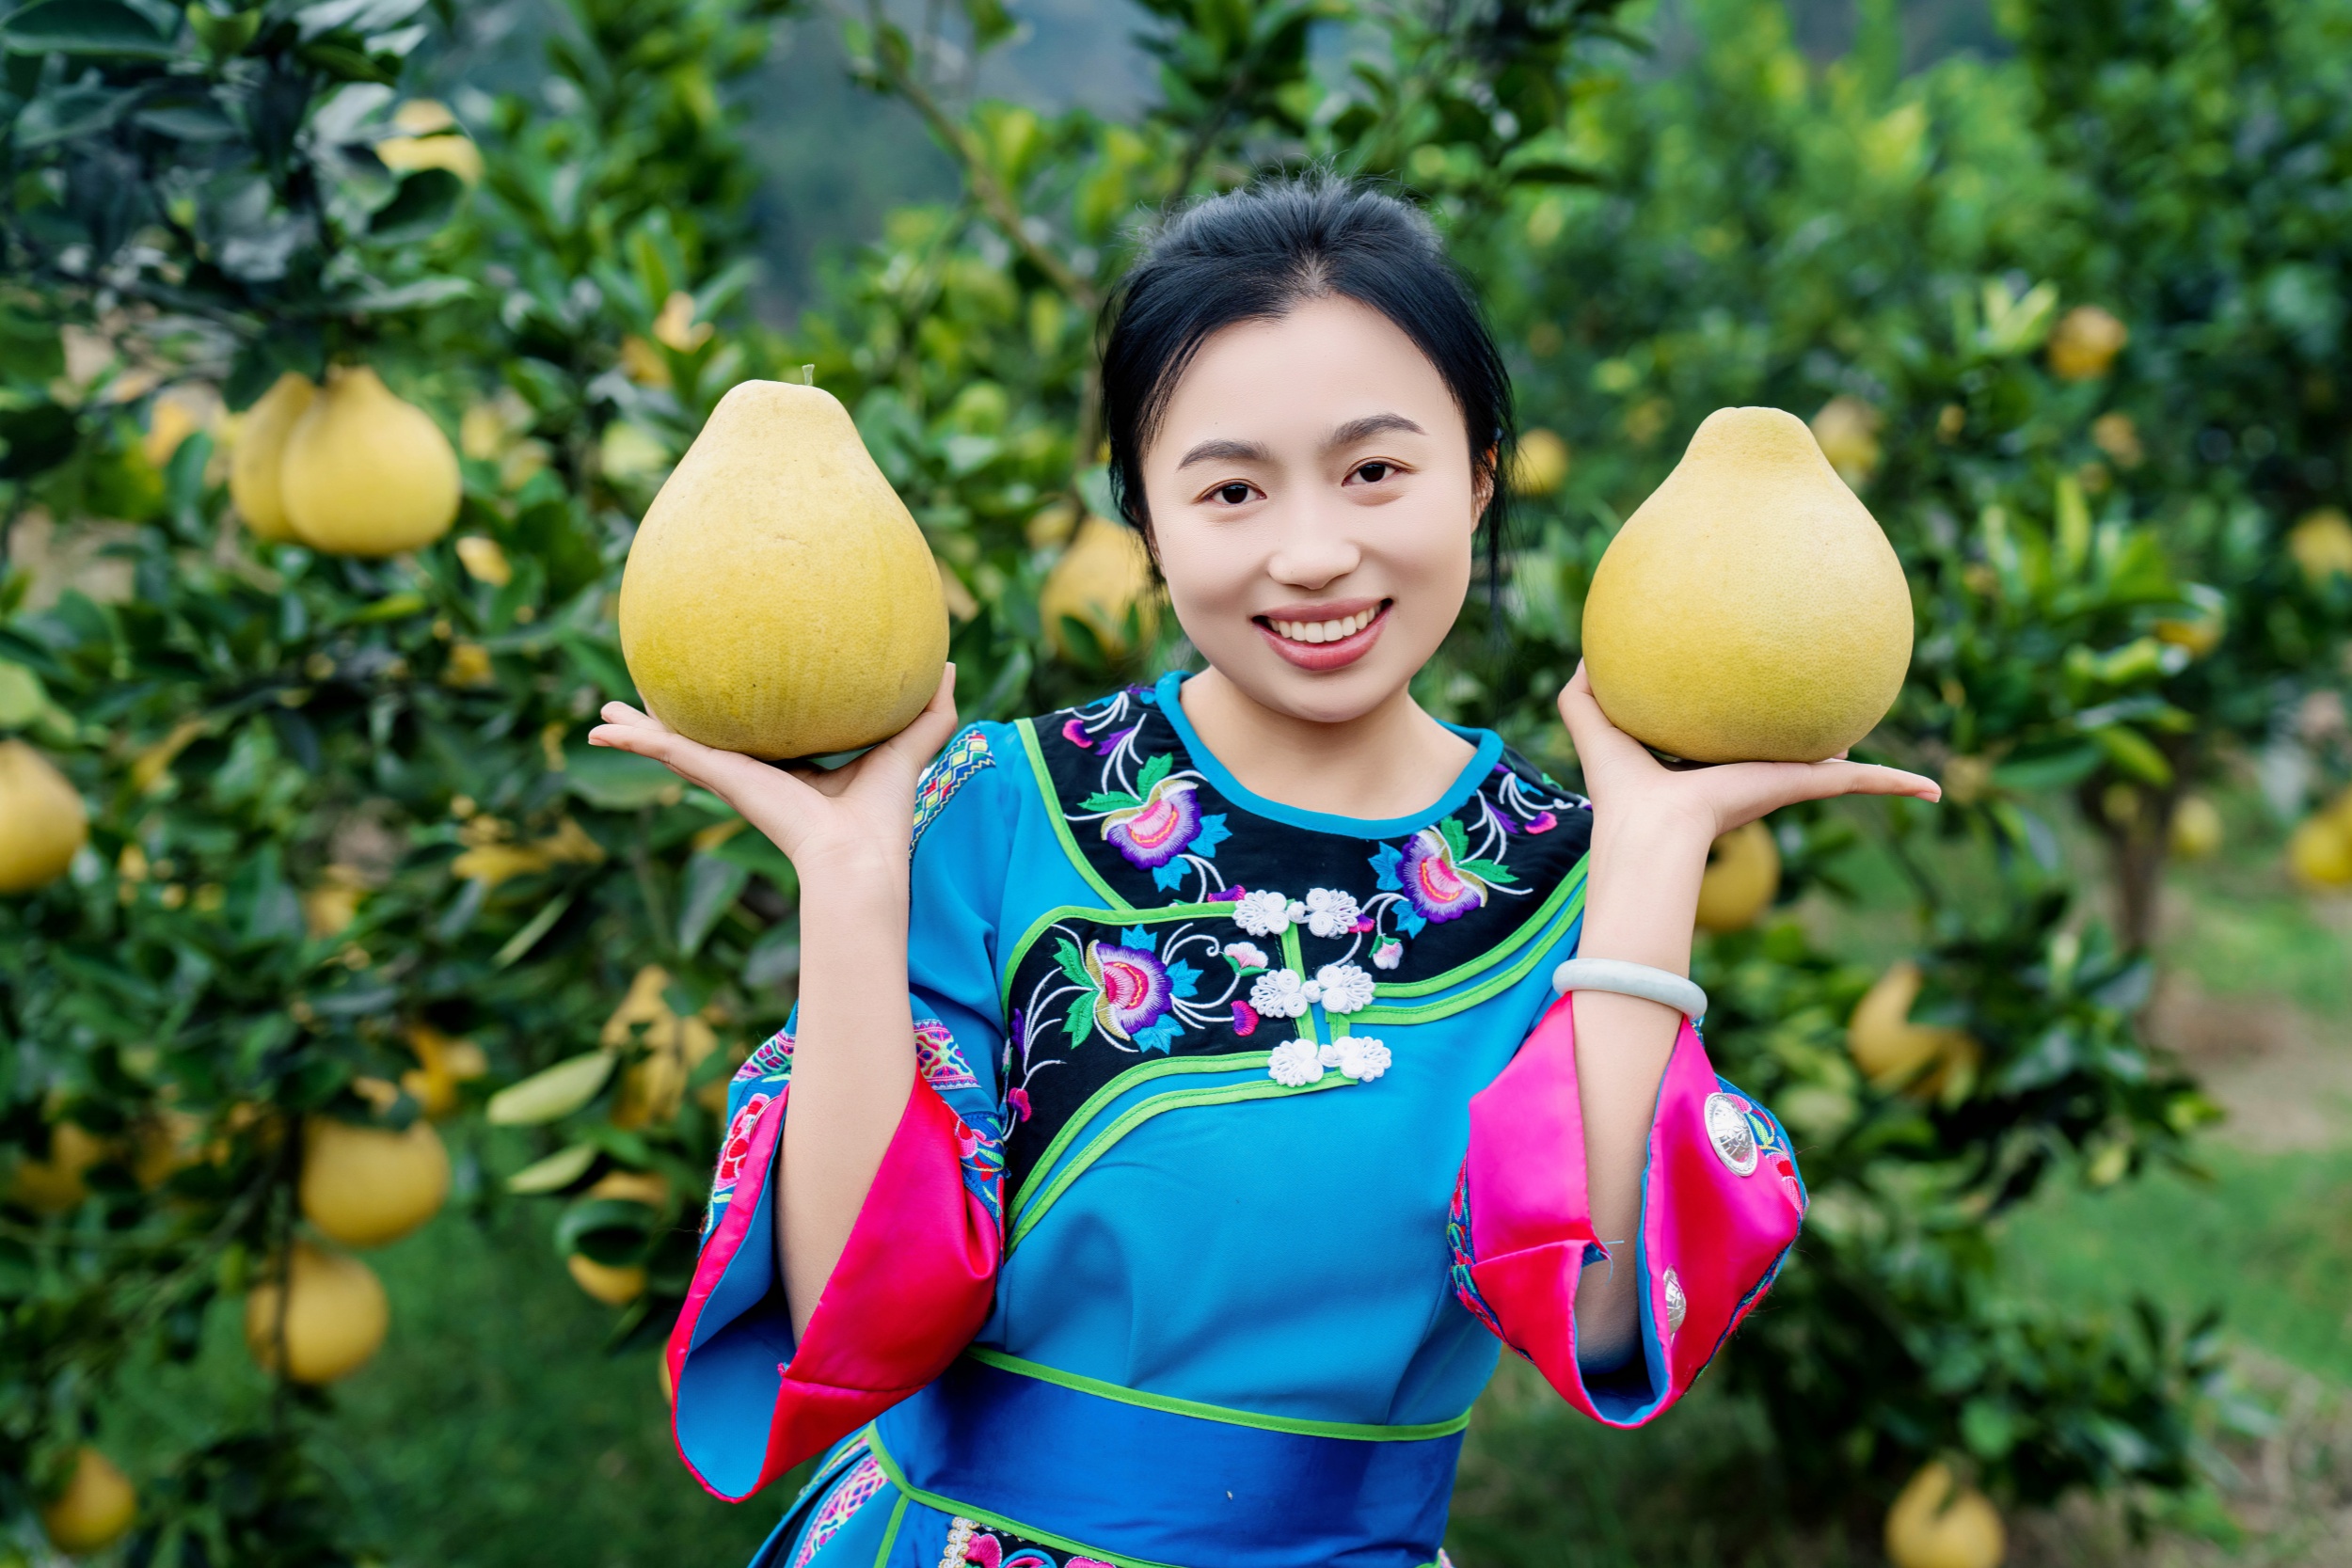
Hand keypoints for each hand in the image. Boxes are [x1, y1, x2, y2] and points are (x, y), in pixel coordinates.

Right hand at [586, 665, 961, 879]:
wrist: (858, 855)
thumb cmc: (885, 813)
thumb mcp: (910, 744)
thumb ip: (930, 708)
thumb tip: (949, 663)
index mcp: (792, 768)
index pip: (760, 738)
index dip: (742, 717)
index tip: (725, 698)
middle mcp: (756, 773)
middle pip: (707, 742)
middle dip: (677, 727)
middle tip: (643, 706)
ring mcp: (733, 777)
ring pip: (674, 747)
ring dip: (636, 732)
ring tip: (600, 718)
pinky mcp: (721, 777)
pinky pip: (667, 752)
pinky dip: (633, 740)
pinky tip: (600, 729)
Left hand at [1556, 662, 1939, 851]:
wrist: (1653, 826)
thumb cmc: (1621, 785)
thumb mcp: (1594, 724)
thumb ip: (1583, 691)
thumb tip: (1583, 651)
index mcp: (1711, 763)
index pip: (1737, 739)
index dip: (1749, 721)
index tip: (1764, 704)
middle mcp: (1752, 774)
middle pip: (1792, 756)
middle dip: (1817, 748)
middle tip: (1839, 722)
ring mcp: (1781, 783)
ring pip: (1838, 774)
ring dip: (1877, 775)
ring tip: (1917, 775)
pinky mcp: (1801, 786)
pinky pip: (1860, 783)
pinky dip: (1897, 786)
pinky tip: (1934, 790)